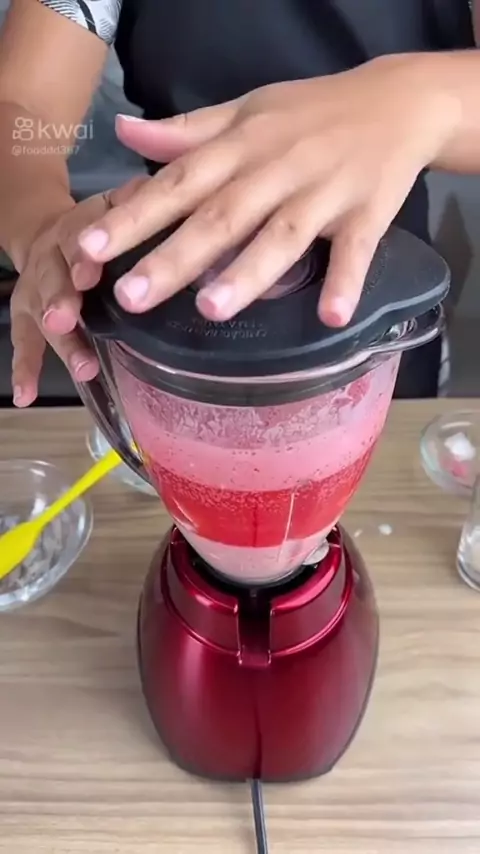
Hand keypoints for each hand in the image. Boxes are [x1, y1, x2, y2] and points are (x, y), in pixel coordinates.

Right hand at [11, 178, 148, 406]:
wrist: (46, 230)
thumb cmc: (94, 227)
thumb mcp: (111, 205)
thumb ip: (133, 202)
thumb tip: (162, 196)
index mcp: (73, 228)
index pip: (75, 238)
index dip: (80, 257)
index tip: (88, 275)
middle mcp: (48, 257)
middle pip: (51, 278)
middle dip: (59, 300)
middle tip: (66, 319)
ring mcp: (34, 288)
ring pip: (39, 315)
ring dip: (60, 342)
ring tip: (81, 367)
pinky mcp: (25, 314)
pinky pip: (23, 343)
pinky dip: (24, 370)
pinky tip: (26, 396)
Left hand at [78, 54, 456, 325]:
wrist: (399, 102)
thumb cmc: (311, 113)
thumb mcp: (245, 112)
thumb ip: (187, 132)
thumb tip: (124, 133)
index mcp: (240, 146)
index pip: (178, 182)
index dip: (134, 216)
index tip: (89, 248)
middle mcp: (276, 170)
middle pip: (221, 217)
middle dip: (173, 257)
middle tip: (131, 296)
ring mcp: (324, 194)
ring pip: (281, 235)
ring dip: (248, 272)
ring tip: (211, 309)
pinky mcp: (368, 215)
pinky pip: (356, 252)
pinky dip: (345, 282)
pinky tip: (330, 316)